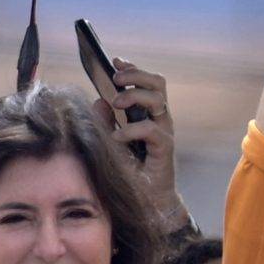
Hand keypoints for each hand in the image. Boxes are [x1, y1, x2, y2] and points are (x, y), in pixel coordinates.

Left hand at [89, 61, 182, 222]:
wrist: (147, 203)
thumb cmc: (130, 173)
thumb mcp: (110, 144)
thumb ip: (105, 122)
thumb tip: (98, 102)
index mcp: (148, 114)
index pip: (146, 82)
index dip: (132, 68)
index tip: (115, 60)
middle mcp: (160, 119)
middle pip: (157, 83)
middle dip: (136, 74)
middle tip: (116, 78)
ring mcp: (164, 132)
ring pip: (158, 99)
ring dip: (134, 95)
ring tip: (116, 102)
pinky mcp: (164, 148)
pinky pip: (151, 129)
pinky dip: (130, 130)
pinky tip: (116, 138)